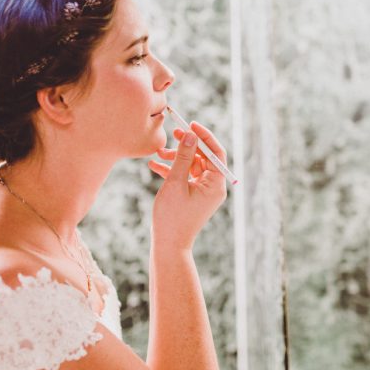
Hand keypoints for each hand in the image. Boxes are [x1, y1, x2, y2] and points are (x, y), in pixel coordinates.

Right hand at [148, 121, 227, 250]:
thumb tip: (190, 135)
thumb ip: (182, 157)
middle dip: (187, 145)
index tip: (190, 125)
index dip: (204, 136)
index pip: (216, 153)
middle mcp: (212, 186)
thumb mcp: (175, 182)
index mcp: (216, 184)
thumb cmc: (173, 216)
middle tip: (173, 132)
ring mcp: (202, 191)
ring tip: (158, 153)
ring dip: (175, 157)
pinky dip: (171, 170)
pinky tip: (153, 165)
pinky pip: (184, 176)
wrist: (168, 245)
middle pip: (203, 157)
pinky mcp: (191, 195)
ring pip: (191, 165)